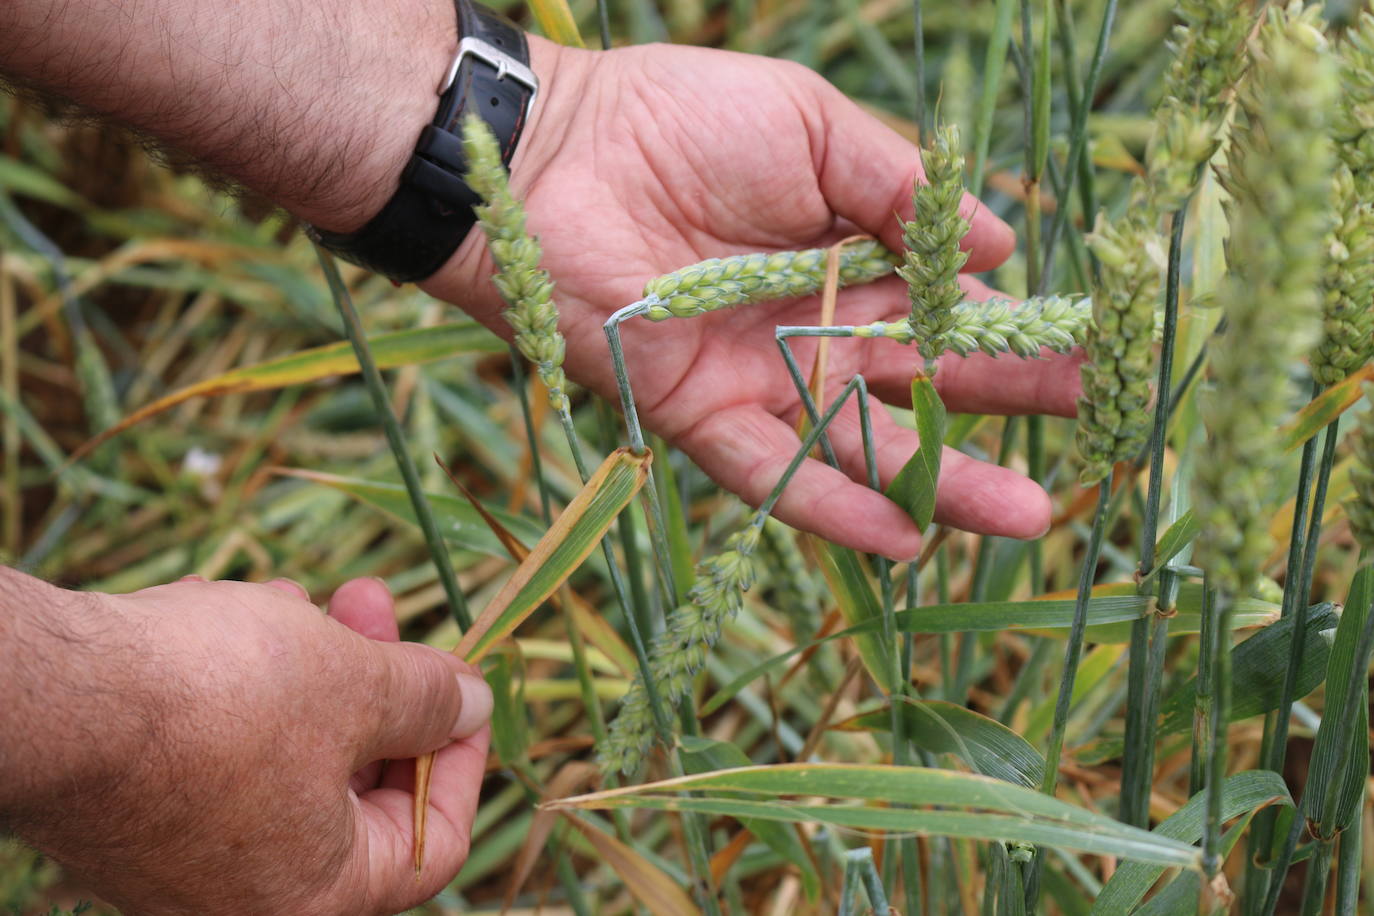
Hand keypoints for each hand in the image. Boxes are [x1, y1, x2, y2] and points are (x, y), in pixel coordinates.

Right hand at [3, 573, 490, 915]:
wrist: (50, 693)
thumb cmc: (223, 701)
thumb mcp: (357, 686)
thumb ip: (429, 700)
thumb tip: (474, 700)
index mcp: (319, 894)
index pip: (431, 842)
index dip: (461, 756)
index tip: (463, 687)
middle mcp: (249, 892)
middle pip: (354, 781)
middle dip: (376, 680)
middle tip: (376, 602)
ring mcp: (185, 852)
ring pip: (286, 745)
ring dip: (310, 662)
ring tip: (304, 596)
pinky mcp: (137, 803)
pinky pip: (220, 739)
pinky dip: (245, 676)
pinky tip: (236, 609)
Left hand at [428, 40, 1082, 559]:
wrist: (553, 155)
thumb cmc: (680, 119)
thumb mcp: (811, 127)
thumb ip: (901, 185)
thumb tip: (1002, 245)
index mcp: (853, 254)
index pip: (953, 304)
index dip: (1022, 330)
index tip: (1097, 357)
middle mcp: (816, 326)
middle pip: (925, 379)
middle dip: (1008, 407)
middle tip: (1096, 441)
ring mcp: (761, 376)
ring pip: (862, 442)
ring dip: (941, 481)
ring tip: (1025, 517)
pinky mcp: (699, 413)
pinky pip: (772, 470)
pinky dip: (833, 504)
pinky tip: (906, 537)